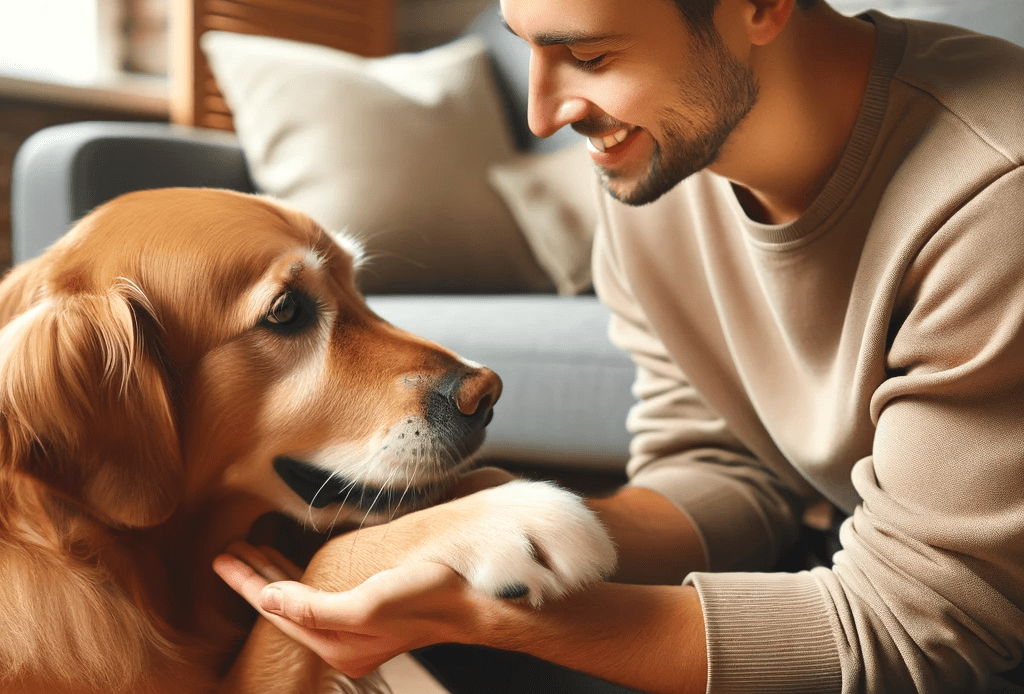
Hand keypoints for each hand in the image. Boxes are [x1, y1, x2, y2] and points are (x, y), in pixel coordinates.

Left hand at [214, 544, 471, 677]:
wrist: (471, 600)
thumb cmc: (426, 598)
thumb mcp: (367, 603)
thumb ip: (315, 607)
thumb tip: (268, 600)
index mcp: (337, 644)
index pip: (278, 611)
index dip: (248, 584)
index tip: (223, 561)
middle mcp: (341, 639)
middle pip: (284, 606)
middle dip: (254, 578)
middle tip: (226, 554)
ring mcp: (353, 626)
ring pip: (299, 598)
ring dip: (273, 573)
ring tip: (246, 554)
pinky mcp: (366, 609)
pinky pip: (318, 593)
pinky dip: (298, 577)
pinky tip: (289, 564)